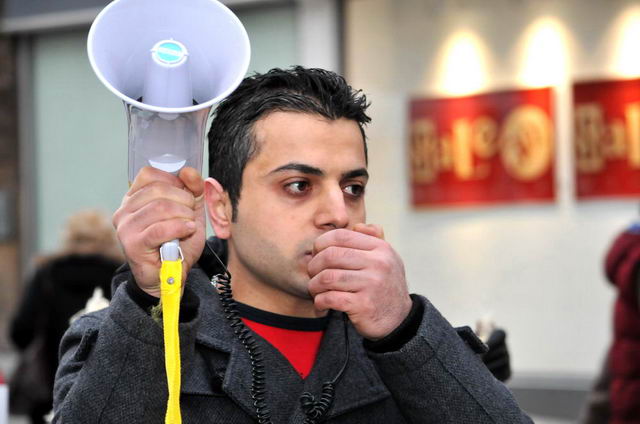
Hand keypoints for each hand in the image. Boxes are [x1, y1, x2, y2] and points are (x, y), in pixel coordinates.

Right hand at [112, 166, 205, 296]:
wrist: (170, 278)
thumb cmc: (177, 244)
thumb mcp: (190, 212)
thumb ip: (192, 190)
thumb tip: (188, 171)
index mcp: (134, 198)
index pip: (149, 175)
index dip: (174, 180)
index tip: (187, 194)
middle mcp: (124, 210)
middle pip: (158, 190)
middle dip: (183, 199)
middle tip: (190, 214)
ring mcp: (126, 227)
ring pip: (160, 208)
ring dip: (183, 215)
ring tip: (189, 226)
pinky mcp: (132, 244)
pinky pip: (159, 229)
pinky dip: (179, 228)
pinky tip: (187, 231)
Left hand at [308, 224, 411, 339]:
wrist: (399, 319)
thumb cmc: (385, 286)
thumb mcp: (386, 258)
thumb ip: (372, 239)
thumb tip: (357, 226)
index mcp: (380, 248)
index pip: (341, 236)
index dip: (321, 243)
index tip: (316, 254)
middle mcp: (378, 264)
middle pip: (330, 255)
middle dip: (313, 266)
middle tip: (312, 275)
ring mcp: (372, 284)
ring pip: (327, 278)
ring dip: (314, 286)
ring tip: (316, 291)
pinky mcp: (364, 305)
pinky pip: (330, 298)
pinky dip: (320, 301)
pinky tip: (322, 304)